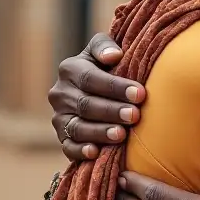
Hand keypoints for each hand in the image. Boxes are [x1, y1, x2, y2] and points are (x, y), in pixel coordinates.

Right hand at [49, 33, 145, 161]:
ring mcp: (59, 117)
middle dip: (112, 111)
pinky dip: (80, 151)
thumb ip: (105, 46)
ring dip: (100, 132)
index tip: (139, 94)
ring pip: (78, 127)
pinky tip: (96, 152)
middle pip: (86, 105)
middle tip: (135, 116)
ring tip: (121, 135)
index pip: (91, 79)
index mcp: (70, 69)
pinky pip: (68, 146)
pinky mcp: (62, 137)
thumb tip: (114, 56)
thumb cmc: (107, 66)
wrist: (97, 88)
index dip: (116, 87)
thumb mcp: (104, 50)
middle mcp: (60, 93)